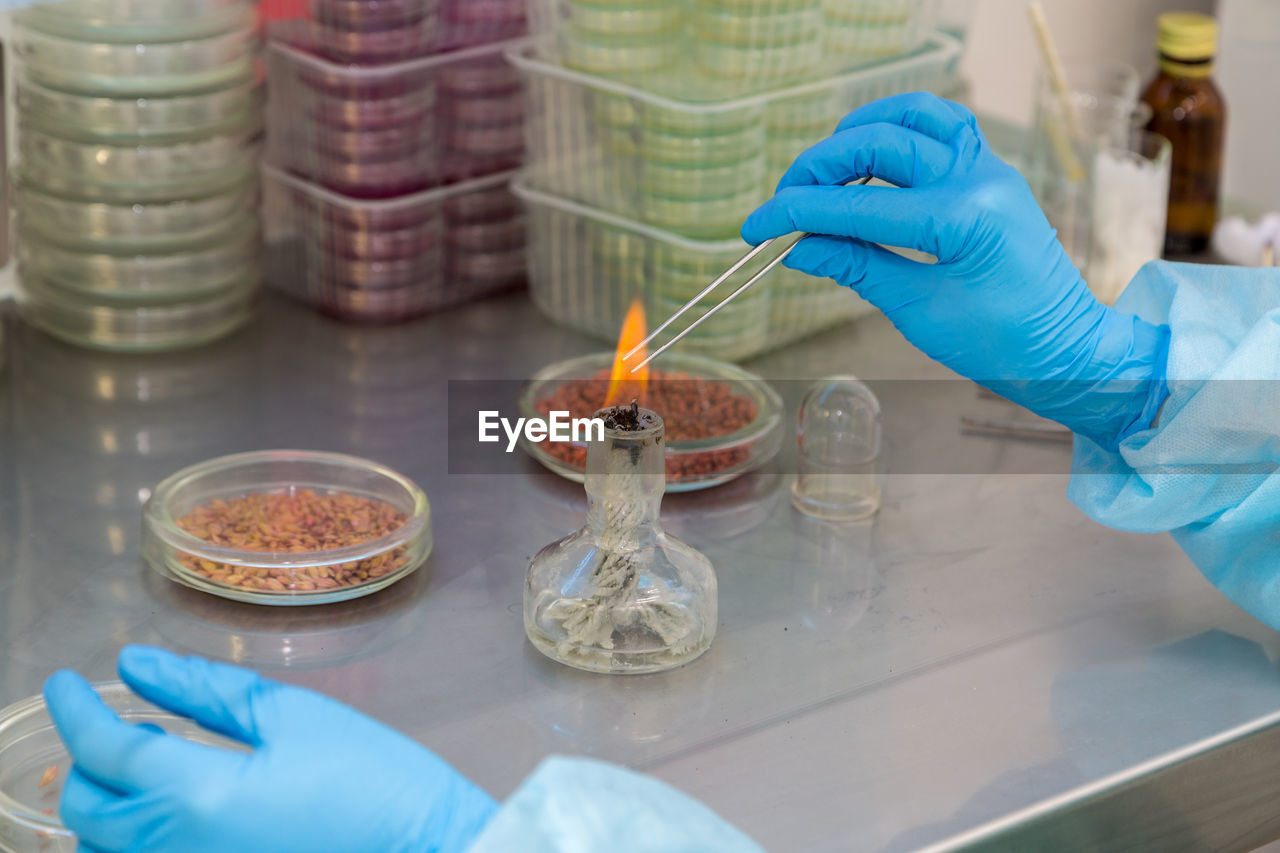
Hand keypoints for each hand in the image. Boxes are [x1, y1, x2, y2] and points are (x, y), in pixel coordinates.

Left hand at [44, 646, 495, 852]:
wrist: (433, 851)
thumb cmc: (375, 783)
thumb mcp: (295, 718)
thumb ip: (206, 691)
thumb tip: (135, 666)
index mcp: (195, 799)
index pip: (106, 750)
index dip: (75, 708)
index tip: (65, 681)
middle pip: (89, 810)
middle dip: (87, 761)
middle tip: (120, 720)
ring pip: (109, 848)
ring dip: (112, 802)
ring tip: (153, 760)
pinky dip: (142, 834)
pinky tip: (182, 804)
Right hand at [742, 92, 1168, 449]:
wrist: (1068, 349)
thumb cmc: (1002, 343)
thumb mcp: (917, 310)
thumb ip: (856, 266)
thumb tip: (796, 247)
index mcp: (964, 218)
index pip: (858, 205)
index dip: (797, 213)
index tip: (755, 228)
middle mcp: (980, 177)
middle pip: (879, 145)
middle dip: (818, 169)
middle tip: (781, 204)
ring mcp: (989, 168)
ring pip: (913, 118)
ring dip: (859, 132)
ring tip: (821, 169)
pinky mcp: (990, 172)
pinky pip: (942, 127)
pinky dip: (899, 127)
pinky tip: (868, 151)